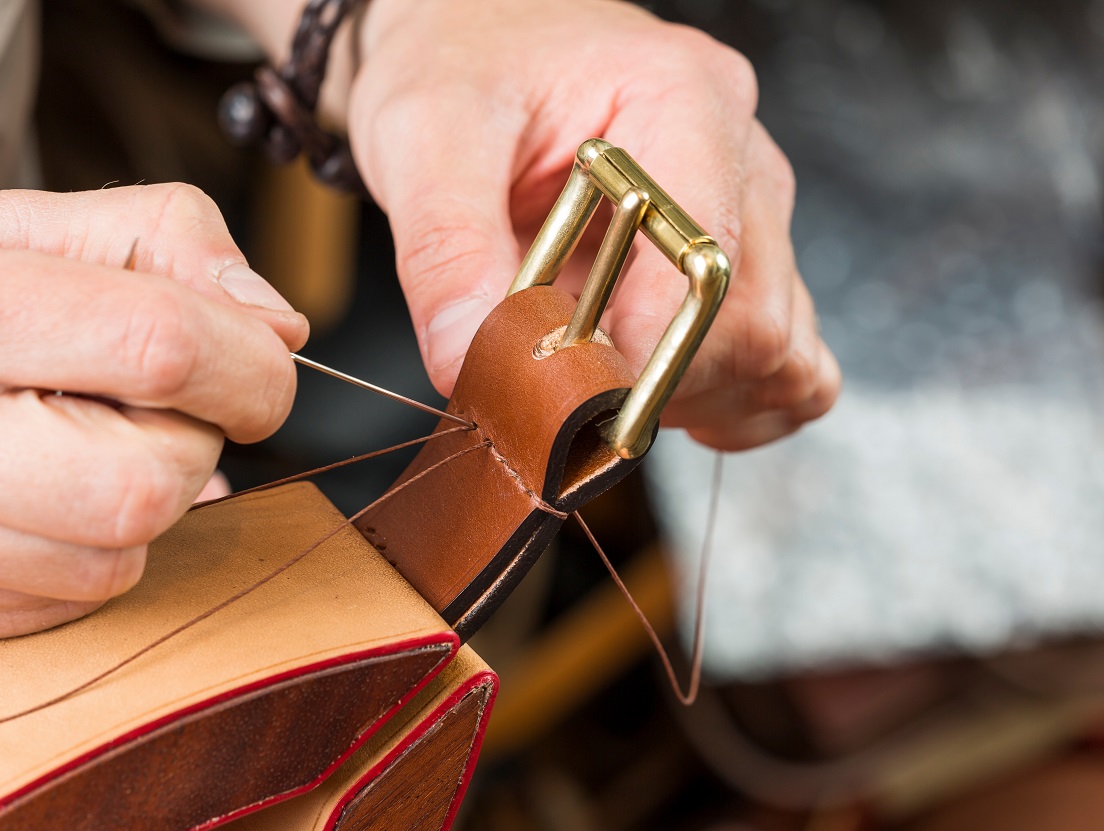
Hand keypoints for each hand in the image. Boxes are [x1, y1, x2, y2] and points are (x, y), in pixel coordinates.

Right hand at [0, 185, 304, 653]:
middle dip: (196, 442)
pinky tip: (32, 499)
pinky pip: (63, 606)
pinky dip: (83, 553)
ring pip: (118, 561)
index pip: (163, 345)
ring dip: (141, 503)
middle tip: (152, 407)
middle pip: (154, 482)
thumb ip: (153, 240)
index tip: (259, 362)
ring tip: (75, 446)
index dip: (251, 363)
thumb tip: (280, 323)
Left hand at [349, 0, 839, 449]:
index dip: (644, 355)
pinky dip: (729, 402)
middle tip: (566, 392)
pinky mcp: (744, 257)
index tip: (578, 401)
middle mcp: (741, 152)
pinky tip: (656, 389)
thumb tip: (468, 358)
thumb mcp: (425, 135)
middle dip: (657, 387)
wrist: (478, 44)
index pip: (705, 264)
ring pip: (778, 354)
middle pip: (754, 325)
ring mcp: (753, 210)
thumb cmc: (464, 65)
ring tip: (601, 376)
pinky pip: (788, 364)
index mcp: (683, 98)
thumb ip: (446, 250)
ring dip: (691, 400)